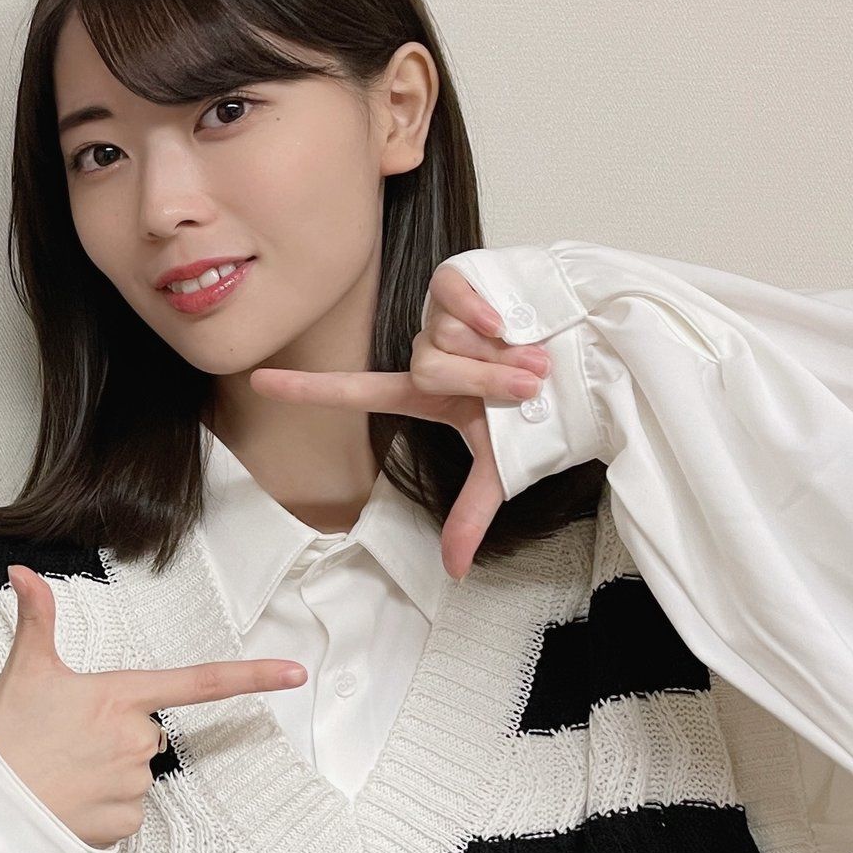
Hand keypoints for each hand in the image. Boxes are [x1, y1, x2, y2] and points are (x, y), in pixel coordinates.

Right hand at [0, 565, 306, 847]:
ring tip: (61, 771)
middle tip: (67, 739)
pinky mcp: (124, 824)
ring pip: (134, 772)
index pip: (197, 682)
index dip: (252, 677)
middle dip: (117, 734)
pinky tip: (67, 800)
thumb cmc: (5, 737)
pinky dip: (100, 807)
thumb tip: (22, 571)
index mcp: (119, 697)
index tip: (296, 673)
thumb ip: (36, 619)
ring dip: (106, 771)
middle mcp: (135, 739)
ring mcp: (133, 785)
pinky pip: (125, 810)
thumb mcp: (23, 671)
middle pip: (147, 731)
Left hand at [248, 260, 552, 579]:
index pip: (354, 391)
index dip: (307, 389)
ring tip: (534, 352)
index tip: (258, 383)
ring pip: (444, 335)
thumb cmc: (546, 411)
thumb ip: (471, 512)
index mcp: (425, 393)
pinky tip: (512, 319)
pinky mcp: (459, 281)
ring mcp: (440, 316)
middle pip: (427, 367)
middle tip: (529, 383)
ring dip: (498, 351)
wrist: (594, 362)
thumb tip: (453, 571)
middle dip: (484, 380)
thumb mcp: (505, 466)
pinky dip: (484, 311)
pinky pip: (452, 298)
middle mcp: (426, 351)